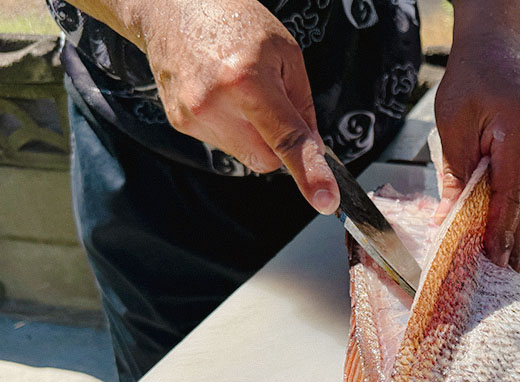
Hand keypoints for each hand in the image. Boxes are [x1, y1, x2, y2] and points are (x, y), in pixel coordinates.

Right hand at [132, 0, 338, 212]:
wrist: (171, 6)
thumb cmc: (233, 20)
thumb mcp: (286, 53)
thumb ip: (302, 106)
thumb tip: (314, 149)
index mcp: (247, 80)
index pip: (287, 140)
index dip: (310, 173)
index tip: (325, 200)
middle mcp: (215, 103)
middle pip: (267, 160)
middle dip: (277, 142)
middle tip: (268, 101)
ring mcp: (192, 117)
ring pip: (246, 155)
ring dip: (253, 133)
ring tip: (238, 89)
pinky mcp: (180, 124)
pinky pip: (223, 143)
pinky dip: (231, 127)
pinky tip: (221, 95)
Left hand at [434, 2, 519, 269]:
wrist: (498, 45)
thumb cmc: (471, 78)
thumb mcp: (452, 127)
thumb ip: (456, 177)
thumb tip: (453, 220)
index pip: (513, 195)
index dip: (504, 232)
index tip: (498, 261)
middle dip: (510, 232)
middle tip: (499, 267)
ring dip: (515, 215)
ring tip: (501, 247)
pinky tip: (508, 213)